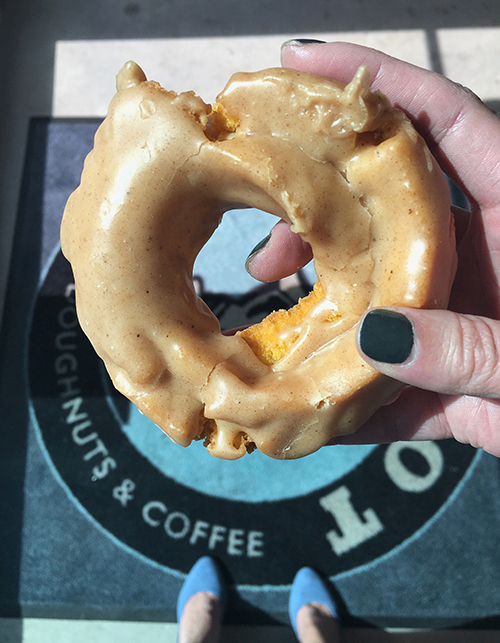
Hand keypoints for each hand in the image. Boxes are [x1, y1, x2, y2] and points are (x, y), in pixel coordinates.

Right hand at [246, 41, 499, 455]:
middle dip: (319, 218)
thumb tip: (377, 341)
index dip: (377, 84)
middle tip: (266, 255)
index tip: (299, 63)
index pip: (446, 124)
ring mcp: (466, 315)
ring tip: (277, 318)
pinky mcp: (459, 376)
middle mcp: (486, 256)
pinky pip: (400, 379)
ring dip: (326, 304)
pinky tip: (311, 405)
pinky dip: (359, 393)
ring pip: (382, 290)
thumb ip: (477, 349)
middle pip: (390, 210)